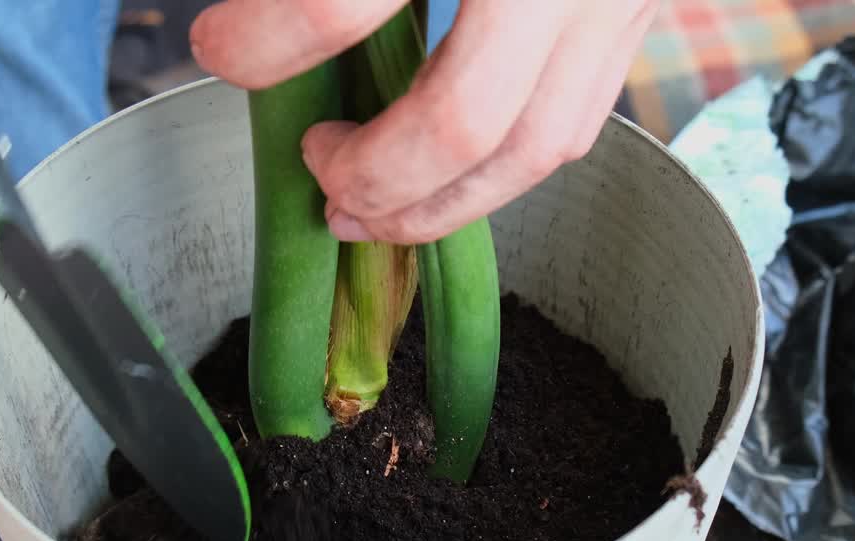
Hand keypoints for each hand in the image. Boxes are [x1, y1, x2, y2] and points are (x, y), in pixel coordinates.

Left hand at [190, 0, 657, 244]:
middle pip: (462, 118)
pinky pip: (572, 127)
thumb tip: (245, 12)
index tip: (219, 48)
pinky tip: (446, 172)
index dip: (264, 43)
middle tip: (317, 168)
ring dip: (438, 203)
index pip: (341, 0)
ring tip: (371, 206)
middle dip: (374, 173)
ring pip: (531, 149)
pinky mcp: (635, 14)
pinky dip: (498, 169)